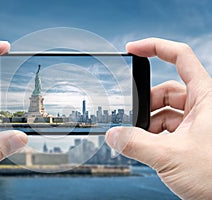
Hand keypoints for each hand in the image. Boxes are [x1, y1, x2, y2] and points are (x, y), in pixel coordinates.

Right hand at [106, 38, 211, 198]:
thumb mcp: (170, 157)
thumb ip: (135, 144)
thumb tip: (112, 135)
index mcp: (206, 97)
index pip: (180, 57)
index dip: (155, 47)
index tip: (132, 48)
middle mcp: (203, 106)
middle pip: (167, 90)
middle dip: (146, 102)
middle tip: (132, 117)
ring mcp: (198, 122)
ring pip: (166, 111)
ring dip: (148, 122)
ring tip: (139, 138)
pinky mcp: (193, 136)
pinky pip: (168, 126)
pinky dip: (155, 133)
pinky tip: (148, 146)